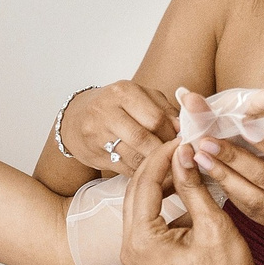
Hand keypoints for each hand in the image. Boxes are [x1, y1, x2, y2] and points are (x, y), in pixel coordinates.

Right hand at [60, 79, 176, 170]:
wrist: (76, 118)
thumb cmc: (115, 106)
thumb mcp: (140, 97)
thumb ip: (165, 109)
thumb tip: (187, 128)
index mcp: (123, 92)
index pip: (156, 118)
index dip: (173, 133)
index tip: (183, 141)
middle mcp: (106, 111)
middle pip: (144, 138)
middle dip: (165, 150)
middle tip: (177, 156)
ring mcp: (97, 135)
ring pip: (135, 157)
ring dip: (155, 164)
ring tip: (168, 165)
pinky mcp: (93, 155)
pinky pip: (124, 169)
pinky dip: (141, 172)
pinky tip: (150, 171)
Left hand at [119, 140, 263, 264]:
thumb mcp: (214, 225)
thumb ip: (194, 187)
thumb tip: (185, 155)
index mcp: (141, 242)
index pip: (144, 184)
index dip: (163, 157)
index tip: (180, 140)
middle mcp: (129, 255)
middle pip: (137, 198)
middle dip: (158, 171)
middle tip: (180, 151)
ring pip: (142, 217)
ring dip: (161, 194)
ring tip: (186, 173)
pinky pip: (148, 237)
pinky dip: (163, 217)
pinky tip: (185, 205)